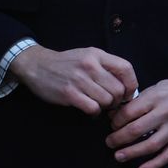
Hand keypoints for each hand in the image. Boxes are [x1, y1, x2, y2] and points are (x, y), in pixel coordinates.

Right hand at [6, 45, 136, 114]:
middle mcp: (89, 65)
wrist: (36, 65)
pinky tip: (89, 109)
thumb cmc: (65, 63)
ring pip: (107, 101)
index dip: (131, 84)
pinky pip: (93, 108)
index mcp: (96, 54)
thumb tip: (126, 87)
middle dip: (117, 100)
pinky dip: (94, 112)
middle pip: (118, 89)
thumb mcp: (87, 56)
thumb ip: (105, 66)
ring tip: (97, 104)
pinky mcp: (69, 93)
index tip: (126, 93)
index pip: (126, 68)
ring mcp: (79, 79)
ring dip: (105, 107)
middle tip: (109, 102)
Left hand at [106, 74, 167, 167]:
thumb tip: (117, 114)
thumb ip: (139, 101)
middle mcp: (166, 113)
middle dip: (119, 138)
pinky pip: (167, 155)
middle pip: (137, 129)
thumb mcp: (158, 87)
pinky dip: (154, 165)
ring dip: (132, 153)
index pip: (130, 112)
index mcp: (157, 97)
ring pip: (151, 145)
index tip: (112, 124)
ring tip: (118, 156)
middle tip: (109, 142)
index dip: (117, 120)